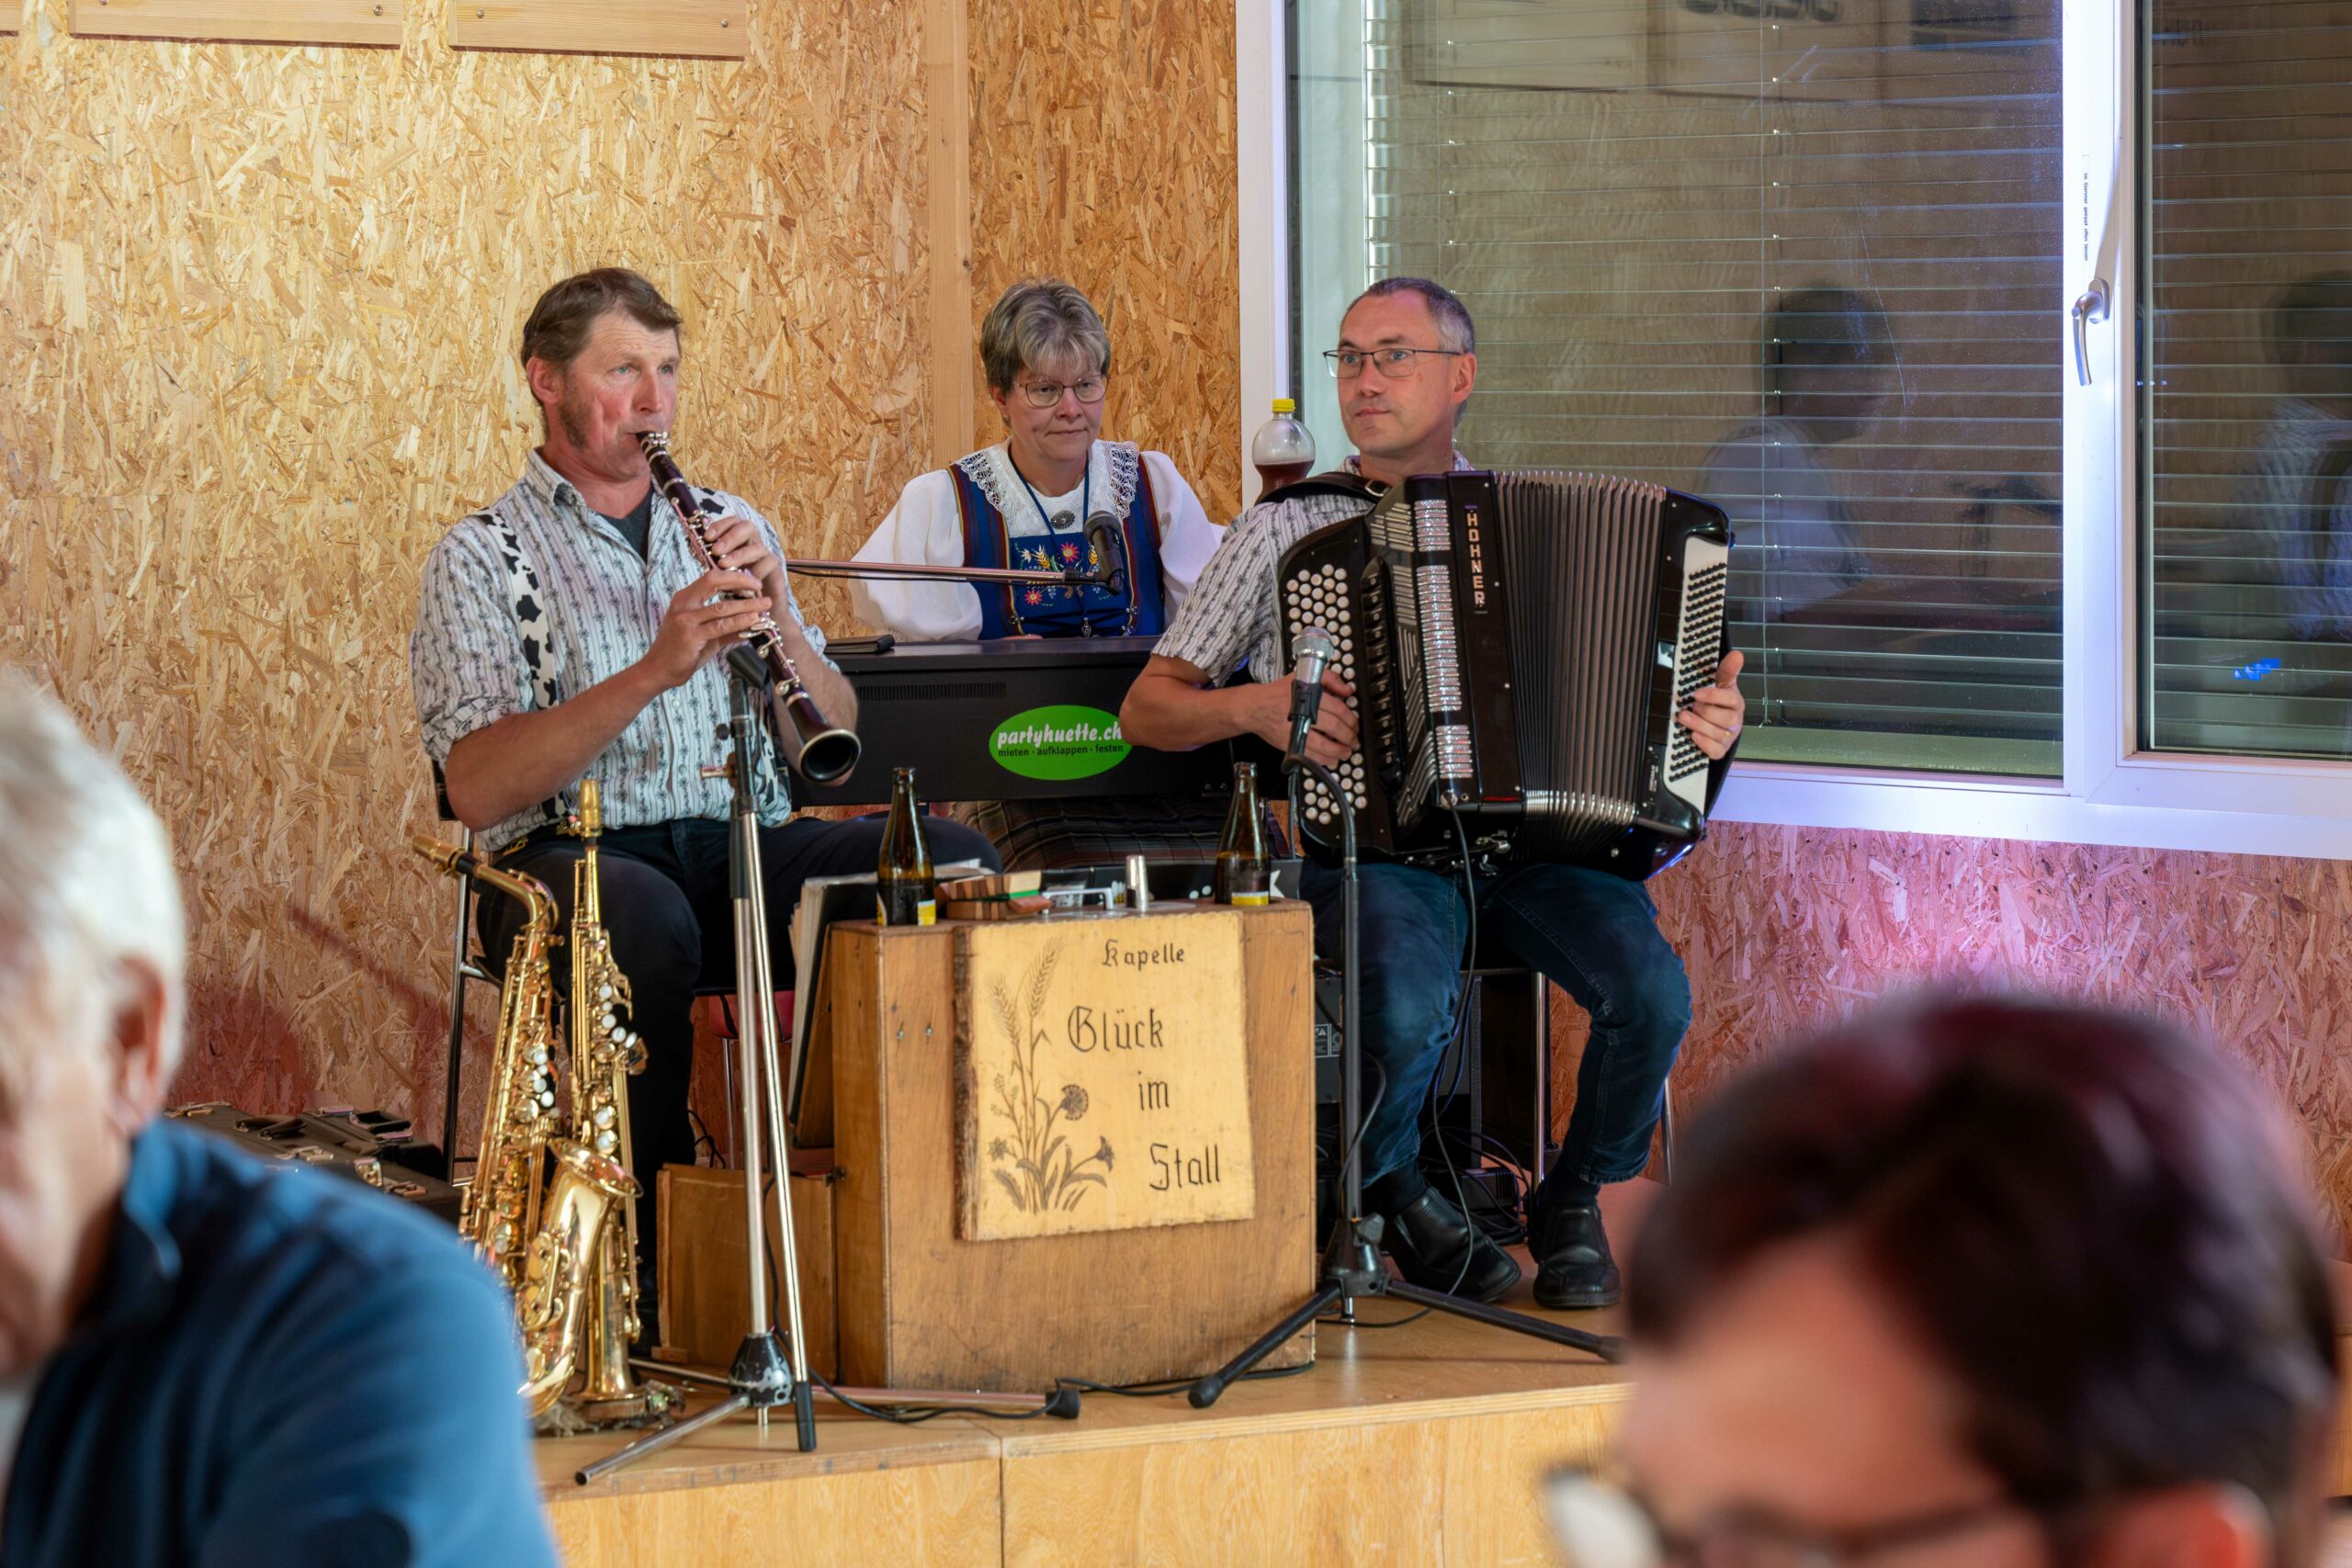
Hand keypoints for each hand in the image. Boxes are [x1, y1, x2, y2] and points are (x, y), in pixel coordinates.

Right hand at [640, 570, 770, 689]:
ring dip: (747, 605)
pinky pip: (720, 626)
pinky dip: (739, 622)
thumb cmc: (680, 652)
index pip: (711, 578)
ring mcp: (685, 619)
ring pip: (722, 607)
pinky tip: (753, 620)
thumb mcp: (705, 636)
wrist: (658, 670)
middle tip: (760, 586)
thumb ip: (726, 629)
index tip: (751, 582)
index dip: (733, 577)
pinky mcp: (691, 636)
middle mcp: (683, 604)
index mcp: (685, 598)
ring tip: (765, 605)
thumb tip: (750, 624)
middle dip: (740, 581)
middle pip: (714, 581)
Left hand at [699, 511, 788, 608]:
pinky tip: (742, 582)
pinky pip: (766, 566)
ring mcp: (766, 556)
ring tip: (724, 564)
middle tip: (716, 550)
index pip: (732, 522)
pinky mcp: (776, 570)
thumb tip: (698, 549)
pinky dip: (754, 573)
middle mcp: (753, 545)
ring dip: (739, 555)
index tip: (707, 536)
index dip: (720, 526)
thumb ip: (714, 561)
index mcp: (740, 541)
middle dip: (730, 536)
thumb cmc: (737, 592)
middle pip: (747, 527)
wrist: (759, 613)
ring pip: (756, 547)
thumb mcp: (722, 575)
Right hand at [1252, 669, 1357, 767]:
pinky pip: (1311, 756)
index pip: (1338, 709)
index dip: (1351, 719)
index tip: (1355, 724)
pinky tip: (1333, 759)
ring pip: (1325, 744)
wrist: (1255, 708)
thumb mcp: (1304, 677)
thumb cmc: (1279, 693)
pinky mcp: (1289, 744)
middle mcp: (1303, 713)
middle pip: (1334, 727)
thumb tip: (1347, 690)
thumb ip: (1329, 679)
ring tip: (1347, 751)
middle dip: (1349, 735)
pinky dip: (1325, 759)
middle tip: (1354, 739)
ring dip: (1340, 750)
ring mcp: (1296, 731)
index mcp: (1309, 695)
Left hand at [1678, 649, 1744, 759]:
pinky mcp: (1720, 749)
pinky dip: (1704, 744)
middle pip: (1726, 719)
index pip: (1731, 699)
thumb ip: (1727, 670)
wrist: (1719, 724)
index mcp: (1736, 703)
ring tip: (1684, 717)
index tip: (1697, 693)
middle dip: (1706, 712)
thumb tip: (1737, 654)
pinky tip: (1693, 735)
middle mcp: (1734, 720)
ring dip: (1699, 725)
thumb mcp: (1722, 684)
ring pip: (1718, 734)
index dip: (1714, 696)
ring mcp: (1728, 736)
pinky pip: (1716, 751)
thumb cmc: (1720, 702)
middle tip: (1691, 706)